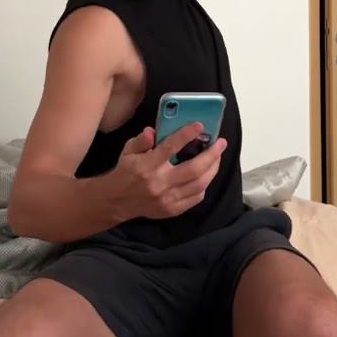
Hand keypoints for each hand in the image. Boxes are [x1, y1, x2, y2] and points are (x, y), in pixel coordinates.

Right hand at [108, 123, 226, 219]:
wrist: (116, 201)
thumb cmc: (125, 172)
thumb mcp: (128, 151)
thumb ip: (141, 141)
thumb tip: (152, 131)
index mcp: (147, 166)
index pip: (170, 148)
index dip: (186, 135)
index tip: (200, 125)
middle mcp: (159, 183)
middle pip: (193, 169)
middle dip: (211, 155)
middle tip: (221, 143)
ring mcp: (167, 199)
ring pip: (199, 184)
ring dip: (212, 169)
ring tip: (217, 157)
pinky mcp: (172, 210)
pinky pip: (196, 198)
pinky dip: (204, 185)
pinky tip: (206, 175)